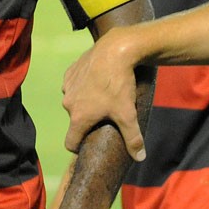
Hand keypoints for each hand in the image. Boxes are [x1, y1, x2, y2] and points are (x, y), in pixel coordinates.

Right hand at [62, 32, 145, 157]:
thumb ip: (133, 138)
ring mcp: (68, 86)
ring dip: (84, 102)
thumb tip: (140, 158)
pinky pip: (74, 84)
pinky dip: (83, 86)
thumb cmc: (119, 84)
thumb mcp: (128, 114)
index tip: (89, 144)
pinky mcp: (70, 71)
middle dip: (88, 120)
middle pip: (75, 120)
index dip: (79, 147)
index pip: (70, 142)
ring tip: (103, 95)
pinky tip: (98, 80)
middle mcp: (68, 103)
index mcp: (79, 117)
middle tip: (106, 115)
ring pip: (74, 101)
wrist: (114, 50)